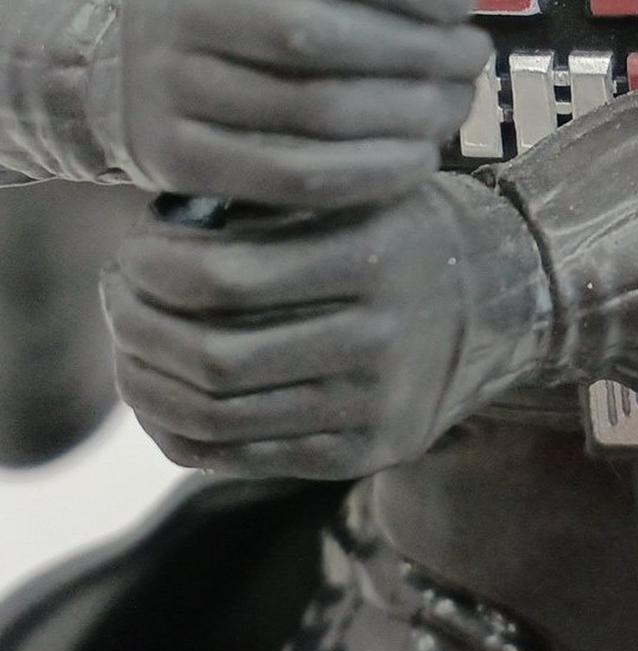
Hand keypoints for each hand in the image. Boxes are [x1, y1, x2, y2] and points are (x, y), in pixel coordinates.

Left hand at [101, 177, 550, 479]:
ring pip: (216, 417)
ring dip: (144, 378)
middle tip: (118, 292)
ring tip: (133, 341)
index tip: (132, 248)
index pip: (221, 277)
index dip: (150, 266)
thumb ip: (271, 205)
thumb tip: (151, 238)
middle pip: (211, 356)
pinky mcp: (368, 454)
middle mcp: (383, 340)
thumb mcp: (359, 193)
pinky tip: (163, 391)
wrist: (507, 299)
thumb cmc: (411, 230)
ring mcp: (376, 407)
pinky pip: (240, 457)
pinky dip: (177, 427)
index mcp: (376, 258)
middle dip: (135, 323)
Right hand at [118, 0, 502, 209]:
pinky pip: (291, 175)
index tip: (465, 1)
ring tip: (457, 102)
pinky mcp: (173, 156)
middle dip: (416, 50)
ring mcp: (160, 82)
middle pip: (313, 32)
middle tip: (474, 58)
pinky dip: (373, 172)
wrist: (156, 56)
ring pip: (310, 110)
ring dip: (408, 114)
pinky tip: (422, 156)